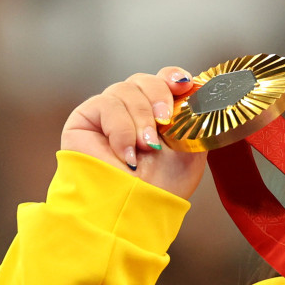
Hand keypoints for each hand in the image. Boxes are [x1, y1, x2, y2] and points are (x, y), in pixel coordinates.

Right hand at [62, 67, 205, 198]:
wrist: (135, 208)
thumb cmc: (163, 186)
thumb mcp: (192, 148)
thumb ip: (195, 118)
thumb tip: (200, 91)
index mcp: (158, 113)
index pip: (164, 79)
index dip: (173, 77)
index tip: (184, 85)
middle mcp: (132, 110)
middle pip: (144, 79)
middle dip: (159, 96)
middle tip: (165, 121)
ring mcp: (109, 113)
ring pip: (125, 89)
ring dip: (141, 119)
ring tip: (146, 147)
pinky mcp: (85, 119)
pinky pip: (106, 104)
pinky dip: (121, 128)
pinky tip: (127, 152)